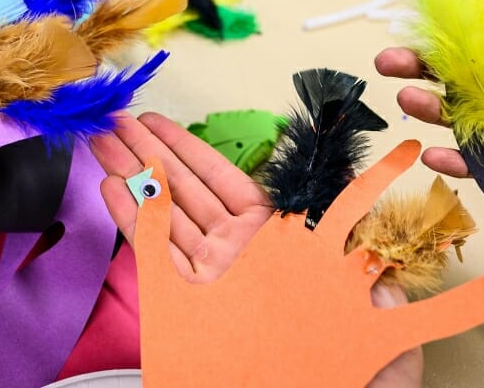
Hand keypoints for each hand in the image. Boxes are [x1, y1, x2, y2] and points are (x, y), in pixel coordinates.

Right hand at [91, 113, 424, 387]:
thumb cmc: (358, 376)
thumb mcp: (381, 311)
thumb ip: (367, 257)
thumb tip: (362, 206)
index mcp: (281, 249)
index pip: (228, 185)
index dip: (193, 152)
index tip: (165, 125)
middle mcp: (239, 259)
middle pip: (185, 193)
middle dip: (150, 153)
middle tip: (118, 121)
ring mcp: (210, 283)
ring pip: (163, 218)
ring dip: (131, 176)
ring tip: (102, 142)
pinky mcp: (187, 311)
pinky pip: (154, 259)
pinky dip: (131, 221)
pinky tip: (110, 187)